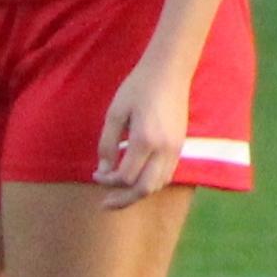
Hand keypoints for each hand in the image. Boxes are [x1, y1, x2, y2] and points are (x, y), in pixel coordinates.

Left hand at [93, 57, 191, 206]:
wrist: (169, 72)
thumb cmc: (137, 89)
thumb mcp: (114, 113)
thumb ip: (107, 144)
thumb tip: (103, 171)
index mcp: (145, 140)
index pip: (126, 177)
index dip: (108, 181)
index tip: (95, 174)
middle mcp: (164, 149)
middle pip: (145, 189)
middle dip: (123, 199)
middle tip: (105, 203)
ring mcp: (176, 149)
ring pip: (158, 184)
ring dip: (137, 192)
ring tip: (119, 192)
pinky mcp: (181, 146)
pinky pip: (167, 174)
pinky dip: (151, 182)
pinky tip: (136, 178)